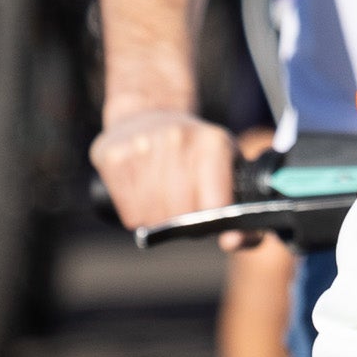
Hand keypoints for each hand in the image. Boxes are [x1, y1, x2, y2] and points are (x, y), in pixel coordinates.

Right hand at [91, 104, 233, 236]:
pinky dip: (137, 215)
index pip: (215, 205)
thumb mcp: (228, 169)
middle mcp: (178, 138)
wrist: (149, 114)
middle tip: (185, 210)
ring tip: (164, 201)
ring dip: (159, 220)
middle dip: (185, 224)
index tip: (216, 228)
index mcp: (213, 143)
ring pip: (153, 217)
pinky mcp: (113, 156)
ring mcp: (143, 145)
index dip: (214, 224)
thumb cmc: (196, 154)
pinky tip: (144, 196)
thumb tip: (233, 242)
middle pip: (181, 215)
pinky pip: (129, 213)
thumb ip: (243, 213)